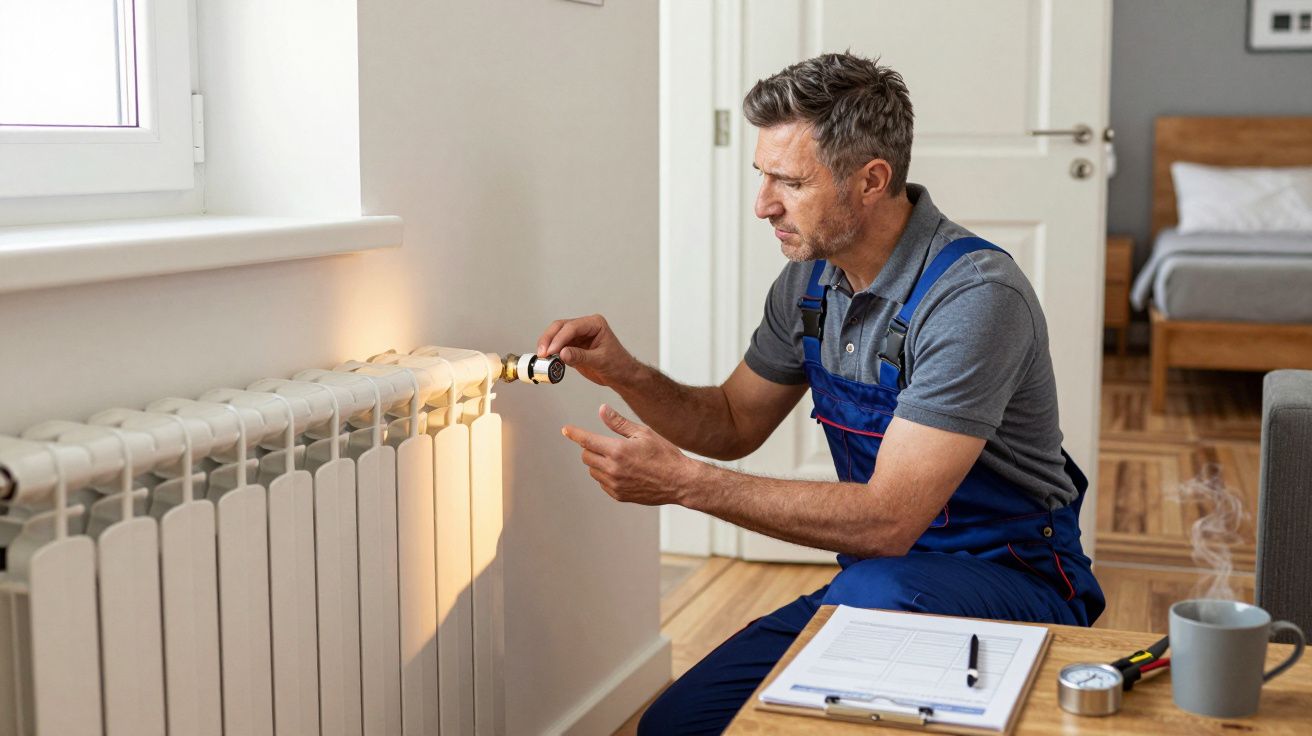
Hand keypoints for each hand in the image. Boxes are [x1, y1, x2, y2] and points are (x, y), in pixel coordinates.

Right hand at [536, 314, 636, 387]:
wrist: (622, 375)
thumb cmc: (618, 365)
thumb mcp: (600, 361)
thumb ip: (580, 356)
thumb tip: (562, 353)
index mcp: (595, 324)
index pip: (572, 327)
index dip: (559, 338)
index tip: (551, 350)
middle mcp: (585, 327)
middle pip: (560, 327)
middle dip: (549, 339)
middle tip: (542, 353)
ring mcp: (577, 336)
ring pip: (555, 335)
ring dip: (547, 345)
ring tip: (543, 358)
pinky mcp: (572, 346)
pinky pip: (557, 346)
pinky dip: (550, 352)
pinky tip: (547, 360)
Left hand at [562, 404, 699, 505]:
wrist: (680, 481)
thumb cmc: (665, 455)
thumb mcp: (643, 433)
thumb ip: (619, 423)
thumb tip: (602, 410)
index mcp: (618, 450)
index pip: (587, 440)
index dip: (574, 433)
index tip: (566, 430)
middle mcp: (613, 469)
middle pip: (586, 456)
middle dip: (590, 448)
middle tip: (605, 443)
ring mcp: (615, 484)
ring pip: (593, 471)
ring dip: (598, 462)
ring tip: (619, 458)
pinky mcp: (619, 495)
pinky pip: (602, 484)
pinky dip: (606, 476)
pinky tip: (623, 471)